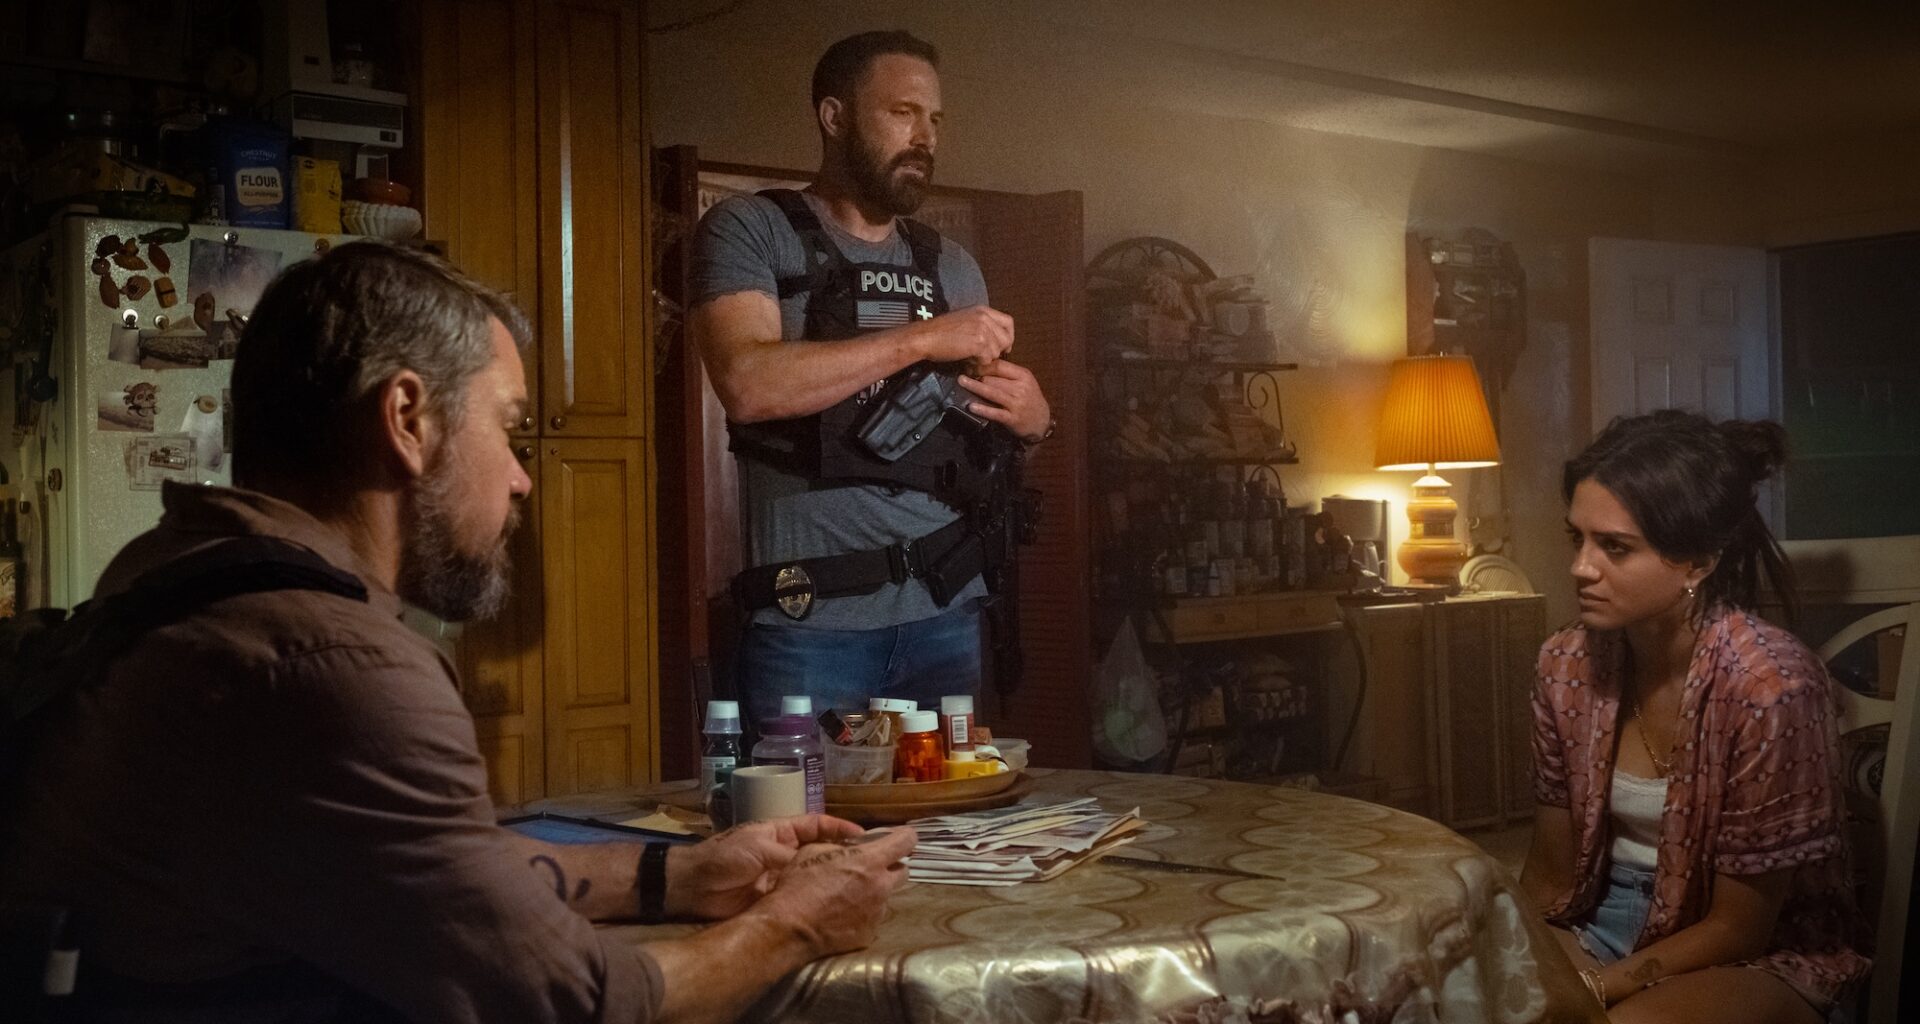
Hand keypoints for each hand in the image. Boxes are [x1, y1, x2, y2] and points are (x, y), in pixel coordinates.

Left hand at [664, 815, 865, 920]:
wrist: (694, 888)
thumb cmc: (724, 858)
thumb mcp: (758, 847)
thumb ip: (787, 854)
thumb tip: (817, 861)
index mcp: (781, 832)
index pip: (817, 825)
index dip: (840, 828)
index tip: (864, 835)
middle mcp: (786, 853)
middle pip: (820, 851)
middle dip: (842, 854)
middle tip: (869, 862)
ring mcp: (782, 876)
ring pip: (813, 875)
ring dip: (832, 878)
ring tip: (859, 883)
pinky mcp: (776, 899)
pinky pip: (801, 897)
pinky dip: (816, 899)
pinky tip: (834, 902)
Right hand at [744, 827, 917, 957]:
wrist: (789, 928)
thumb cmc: (798, 885)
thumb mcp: (813, 851)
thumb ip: (839, 845)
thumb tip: (850, 847)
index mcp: (870, 861)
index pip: (906, 841)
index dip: (904, 837)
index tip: (899, 838)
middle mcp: (881, 886)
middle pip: (903, 872)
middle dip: (890, 867)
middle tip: (871, 869)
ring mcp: (877, 912)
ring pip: (886, 896)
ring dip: (875, 892)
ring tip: (851, 896)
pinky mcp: (869, 933)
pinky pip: (872, 918)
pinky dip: (863, 914)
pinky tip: (843, 915)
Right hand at [915, 305, 1013, 364]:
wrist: (926, 337)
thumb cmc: (940, 332)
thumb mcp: (965, 319)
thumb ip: (981, 324)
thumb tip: (994, 339)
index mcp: (983, 310)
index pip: (1008, 322)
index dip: (1009, 336)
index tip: (1004, 346)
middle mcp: (985, 317)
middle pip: (1006, 338)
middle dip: (998, 350)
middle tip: (983, 356)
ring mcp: (983, 329)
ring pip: (997, 351)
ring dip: (984, 358)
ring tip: (969, 356)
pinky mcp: (979, 342)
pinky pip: (987, 359)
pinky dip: (977, 363)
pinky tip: (966, 359)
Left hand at [957, 358, 1051, 441]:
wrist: (1042, 422)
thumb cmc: (1029, 399)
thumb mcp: (1024, 382)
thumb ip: (1008, 375)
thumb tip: (984, 366)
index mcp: (1023, 375)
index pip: (999, 366)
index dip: (982, 365)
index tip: (970, 365)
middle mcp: (1020, 388)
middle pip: (993, 379)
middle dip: (976, 376)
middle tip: (962, 375)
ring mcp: (1016, 404)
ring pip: (992, 392)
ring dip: (974, 387)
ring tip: (961, 382)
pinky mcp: (1012, 418)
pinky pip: (994, 412)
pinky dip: (982, 409)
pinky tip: (971, 406)